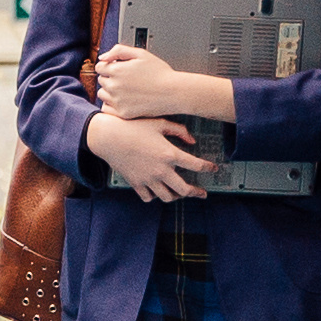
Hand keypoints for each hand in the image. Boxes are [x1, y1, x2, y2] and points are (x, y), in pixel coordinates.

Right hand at [85, 112, 203, 204]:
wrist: (108, 136)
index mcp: (170, 154)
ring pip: (168, 197)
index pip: (197, 165)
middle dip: (196, 192)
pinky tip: (157, 190)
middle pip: (184, 190)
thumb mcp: (159, 123)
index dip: (209, 168)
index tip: (213, 169)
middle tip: (202, 193)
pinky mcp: (136, 183)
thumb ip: (179, 130)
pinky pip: (149, 197)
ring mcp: (148, 179)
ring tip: (179, 193)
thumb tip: (192, 141)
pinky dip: (155, 196)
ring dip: (176, 196)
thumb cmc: (133, 126)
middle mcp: (161, 170)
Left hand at [92, 43, 230, 124]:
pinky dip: (112, 105)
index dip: (109, 66)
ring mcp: (117, 101)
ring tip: (126, 90)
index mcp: (116, 70)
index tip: (118, 69)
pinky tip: (124, 100)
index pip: (99, 67)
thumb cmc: (160, 73)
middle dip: (110, 78)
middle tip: (126, 80)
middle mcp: (114, 86)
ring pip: (102, 95)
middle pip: (101, 80)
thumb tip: (102, 57)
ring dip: (109, 91)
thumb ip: (119, 51)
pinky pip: (107, 109)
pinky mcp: (123, 113)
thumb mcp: (141, 54)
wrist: (174, 92)